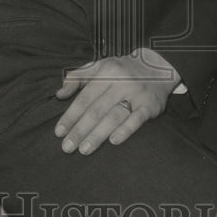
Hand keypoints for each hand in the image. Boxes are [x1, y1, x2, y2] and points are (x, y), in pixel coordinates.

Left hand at [54, 53, 179, 154]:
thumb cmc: (121, 70)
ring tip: (84, 150)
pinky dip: (125, 130)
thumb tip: (59, 94)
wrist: (158, 67)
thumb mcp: (98, 66)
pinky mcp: (150, 105)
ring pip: (114, 117)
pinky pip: (137, 120)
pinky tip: (113, 141)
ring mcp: (137, 94)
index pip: (85, 98)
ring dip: (98, 135)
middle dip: (80, 130)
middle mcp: (121, 82)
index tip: (59, 132)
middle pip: (97, 110)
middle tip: (67, 147)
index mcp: (107, 72)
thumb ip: (76, 78)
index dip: (71, 116)